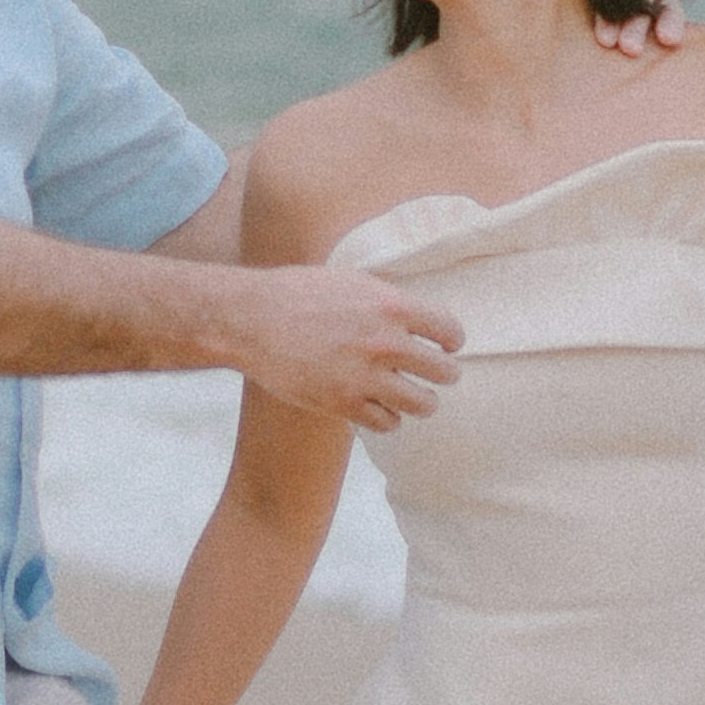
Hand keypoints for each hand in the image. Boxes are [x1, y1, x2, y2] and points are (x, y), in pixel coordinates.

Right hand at [227, 264, 461, 437]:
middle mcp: (385, 343)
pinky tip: (379, 406)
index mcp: (391, 305)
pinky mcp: (344, 404)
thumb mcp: (352, 280)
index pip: (449, 330)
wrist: (252, 320)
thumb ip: (388, 301)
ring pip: (423, 404)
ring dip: (421, 400)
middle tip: (437, 373)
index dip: (451, 340)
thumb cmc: (299, 293)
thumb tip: (418, 316)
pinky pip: (388, 423)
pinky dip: (388, 417)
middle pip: (444, 372)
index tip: (447, 345)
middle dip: (443, 373)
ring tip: (414, 396)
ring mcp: (365, 378)